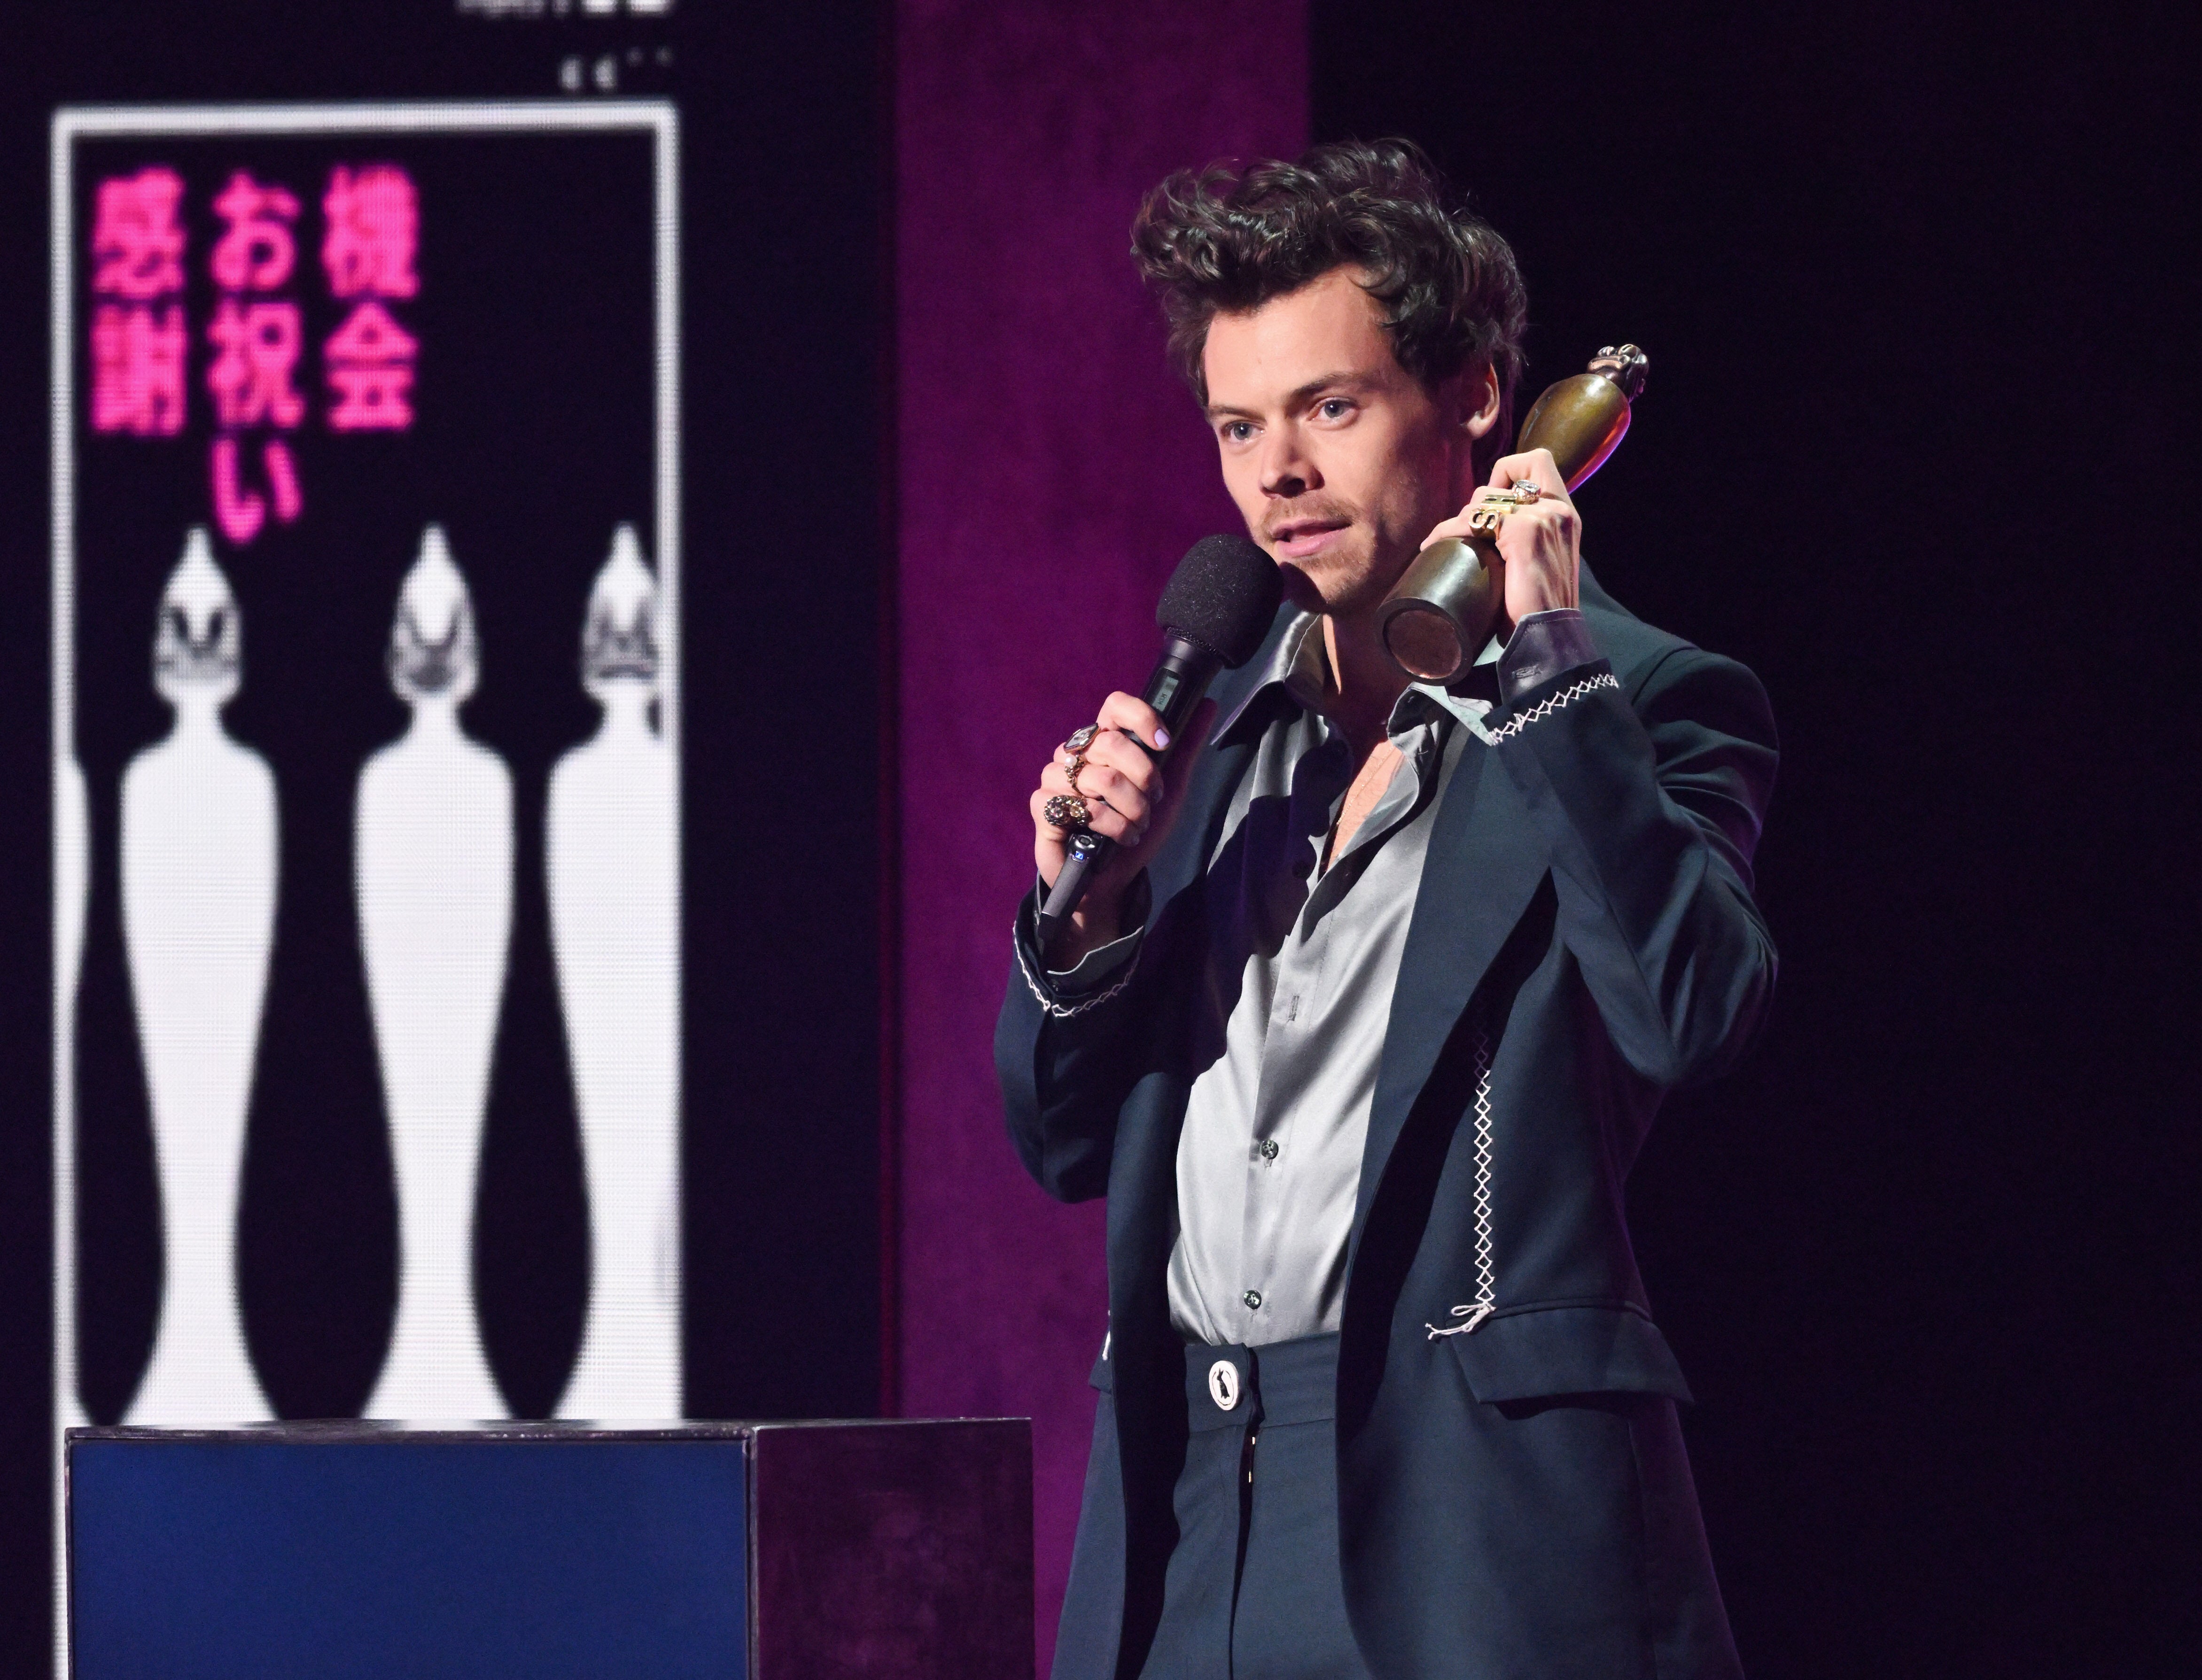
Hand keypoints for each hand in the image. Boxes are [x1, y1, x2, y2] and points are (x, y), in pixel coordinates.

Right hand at [1029, 691, 1214, 963]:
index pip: (1115, 707)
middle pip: (1113, 743)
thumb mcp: (1171, 789)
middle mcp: (1075, 754)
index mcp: (1103, 741)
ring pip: (1102, 778)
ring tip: (1136, 828)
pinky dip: (1110, 827)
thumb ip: (1185, 747)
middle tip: (1152, 804)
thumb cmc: (1137, 829)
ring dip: (1131, 810)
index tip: (1164, 743)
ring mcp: (1055, 778)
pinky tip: (1114, 840)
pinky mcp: (1043, 806)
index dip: (1142, 718)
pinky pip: (1081, 807)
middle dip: (1145, 780)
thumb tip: (1208, 703)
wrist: (1112, 880)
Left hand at [1421, 446, 1580, 628]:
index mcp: (1564, 514)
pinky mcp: (1526, 532)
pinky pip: (1475, 518)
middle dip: (1477, 500)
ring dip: (1460, 518)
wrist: (1547, 638)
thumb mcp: (1535, 562)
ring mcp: (1544, 518)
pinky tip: (1437, 545)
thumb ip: (1524, 537)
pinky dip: (1450, 530)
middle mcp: (1560, 510)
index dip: (1508, 471)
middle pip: (1506, 473)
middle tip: (1464, 533)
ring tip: (1445, 542)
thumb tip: (1484, 530)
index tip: (1490, 505)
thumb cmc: (1535, 609)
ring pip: (1486, 496)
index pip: (1536, 461)